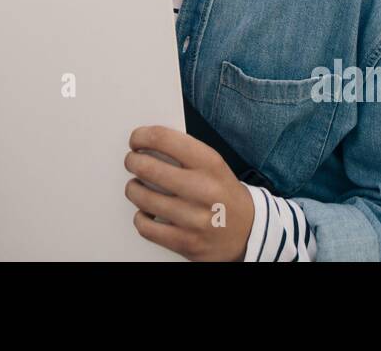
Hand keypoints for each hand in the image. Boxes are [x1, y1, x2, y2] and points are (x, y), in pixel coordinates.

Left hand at [124, 126, 255, 261]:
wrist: (249, 232)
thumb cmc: (223, 193)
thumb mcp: (213, 165)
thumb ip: (184, 152)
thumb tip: (146, 142)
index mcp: (210, 164)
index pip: (164, 139)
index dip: (142, 136)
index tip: (136, 139)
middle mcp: (203, 189)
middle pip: (148, 167)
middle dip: (132, 161)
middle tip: (132, 161)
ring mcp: (194, 219)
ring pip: (142, 197)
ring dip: (133, 189)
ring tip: (137, 186)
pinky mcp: (186, 243)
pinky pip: (145, 226)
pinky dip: (140, 217)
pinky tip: (146, 212)